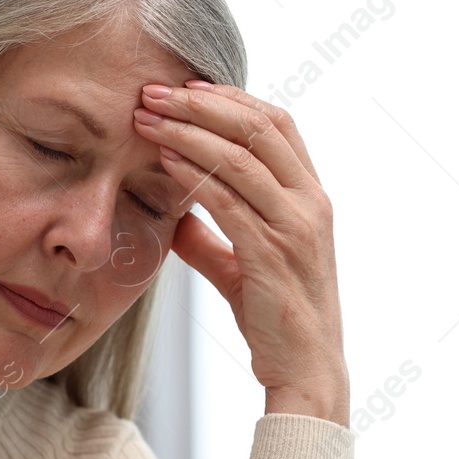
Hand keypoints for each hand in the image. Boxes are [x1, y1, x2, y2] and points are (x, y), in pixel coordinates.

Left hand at [133, 80, 349, 426]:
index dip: (230, 98)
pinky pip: (230, 199)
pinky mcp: (273, 254)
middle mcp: (311, 203)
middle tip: (153, 91)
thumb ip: (215, 238)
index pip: (276, 123)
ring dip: (189, 130)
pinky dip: (194, 173)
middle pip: (260, 125)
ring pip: (242, 156)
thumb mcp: (243, 268)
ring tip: (146, 118)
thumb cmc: (276, 320)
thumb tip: (177, 220)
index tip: (184, 87)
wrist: (304, 371)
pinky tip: (163, 159)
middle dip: (202, 102)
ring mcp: (297, 226)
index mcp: (311, 197)